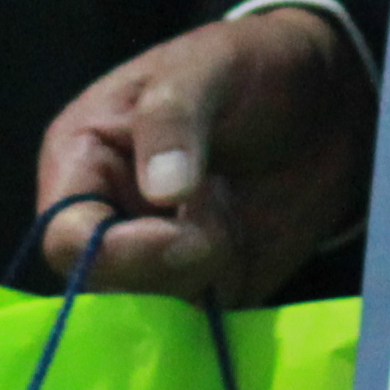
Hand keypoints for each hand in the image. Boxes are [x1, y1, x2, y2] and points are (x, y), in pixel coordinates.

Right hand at [31, 7, 377, 302]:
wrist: (324, 98)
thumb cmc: (251, 65)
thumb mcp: (207, 65)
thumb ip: (173, 118)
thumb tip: (162, 192)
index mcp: (83, 158)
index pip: (65, 236)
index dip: (113, 250)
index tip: (179, 234)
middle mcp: (108, 216)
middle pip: (102, 286)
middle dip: (163, 269)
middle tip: (220, 226)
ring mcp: (155, 256)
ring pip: (149, 312)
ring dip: (199, 279)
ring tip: (231, 220)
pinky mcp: (203, 285)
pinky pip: (197, 324)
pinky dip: (223, 302)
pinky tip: (243, 252)